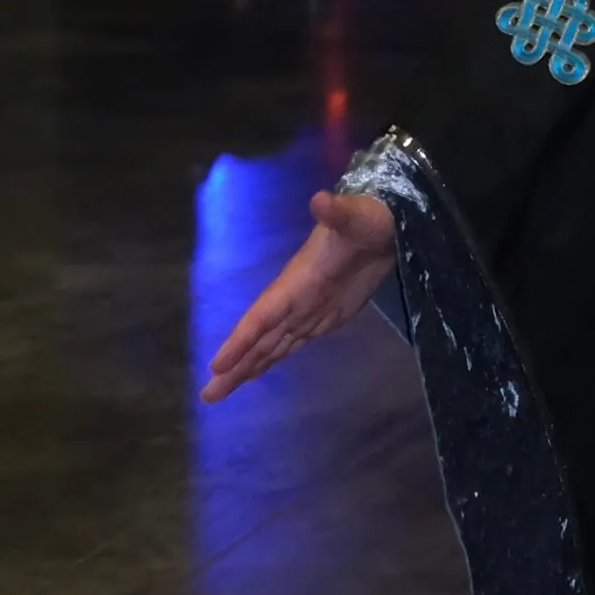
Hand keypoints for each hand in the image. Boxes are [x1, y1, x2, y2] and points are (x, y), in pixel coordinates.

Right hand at [200, 190, 395, 403]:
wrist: (387, 223)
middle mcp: (295, 299)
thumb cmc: (369, 218)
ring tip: (220, 391)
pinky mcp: (326, 316)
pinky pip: (291, 342)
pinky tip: (256, 370)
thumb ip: (337, 212)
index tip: (216, 365)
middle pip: (258, 338)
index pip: (262, 315)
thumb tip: (321, 199)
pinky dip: (272, 358)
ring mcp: (308, 309)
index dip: (240, 340)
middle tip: (207, 395)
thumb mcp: (356, 216)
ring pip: (271, 344)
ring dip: (247, 367)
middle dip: (234, 365)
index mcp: (296, 280)